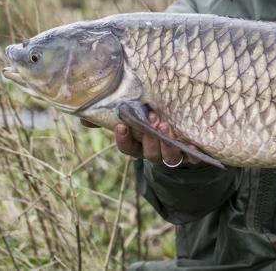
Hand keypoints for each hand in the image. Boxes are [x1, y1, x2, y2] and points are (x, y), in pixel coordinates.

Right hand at [81, 114, 200, 167]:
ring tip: (166, 126)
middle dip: (149, 137)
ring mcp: (173, 156)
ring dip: (167, 143)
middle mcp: (155, 154)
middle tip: (152, 118)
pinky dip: (192, 153)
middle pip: (149, 152)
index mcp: (140, 147)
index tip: (121, 125)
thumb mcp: (132, 120)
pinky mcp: (191, 156)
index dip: (123, 140)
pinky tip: (193, 144)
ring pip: (168, 157)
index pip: (128, 148)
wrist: (183, 141)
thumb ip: (108, 118)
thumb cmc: (151, 126)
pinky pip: (192, 158)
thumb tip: (82, 117)